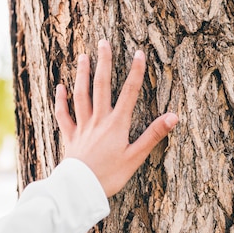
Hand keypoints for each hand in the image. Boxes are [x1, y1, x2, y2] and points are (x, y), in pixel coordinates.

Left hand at [55, 39, 177, 196]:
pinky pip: (63, 115)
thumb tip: (173, 116)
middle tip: (103, 42)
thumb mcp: (136, 157)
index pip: (129, 93)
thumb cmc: (110, 176)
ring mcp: (82, 127)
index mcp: (117, 124)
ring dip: (82, 75)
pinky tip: (60, 87)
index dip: (136, 72)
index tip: (139, 53)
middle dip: (104, 63)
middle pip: (101, 86)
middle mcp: (98, 120)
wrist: (81, 190)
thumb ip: (153, 135)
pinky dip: (60, 100)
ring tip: (83, 57)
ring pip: (81, 95)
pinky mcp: (70, 137)